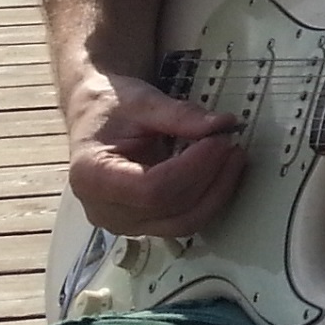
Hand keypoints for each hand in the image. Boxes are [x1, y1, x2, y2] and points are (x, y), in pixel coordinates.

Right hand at [65, 68, 242, 237]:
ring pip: (182, 222)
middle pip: (170, 209)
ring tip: (232, 157)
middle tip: (230, 143)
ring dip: (216, 192)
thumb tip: (221, 125)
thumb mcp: (141, 101)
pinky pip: (183, 221)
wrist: (94, 117)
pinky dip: (208, 198)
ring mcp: (123, 222)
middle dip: (210, 177)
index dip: (192, 168)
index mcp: (92, 176)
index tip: (218, 141)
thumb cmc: (108, 108)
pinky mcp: (143, 223)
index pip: (150, 189)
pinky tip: (221, 172)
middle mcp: (103, 209)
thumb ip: (180, 115)